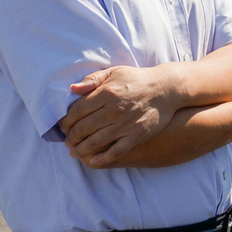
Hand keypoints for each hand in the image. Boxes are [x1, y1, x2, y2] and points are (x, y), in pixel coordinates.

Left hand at [61, 65, 176, 166]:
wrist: (167, 89)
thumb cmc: (137, 79)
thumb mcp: (114, 72)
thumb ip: (92, 79)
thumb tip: (71, 89)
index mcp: (106, 93)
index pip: (76, 112)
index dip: (65, 121)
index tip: (64, 126)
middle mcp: (114, 110)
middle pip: (82, 129)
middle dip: (70, 137)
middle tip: (68, 140)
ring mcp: (125, 124)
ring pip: (94, 142)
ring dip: (80, 149)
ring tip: (76, 151)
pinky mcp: (136, 135)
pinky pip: (115, 152)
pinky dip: (101, 159)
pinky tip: (93, 160)